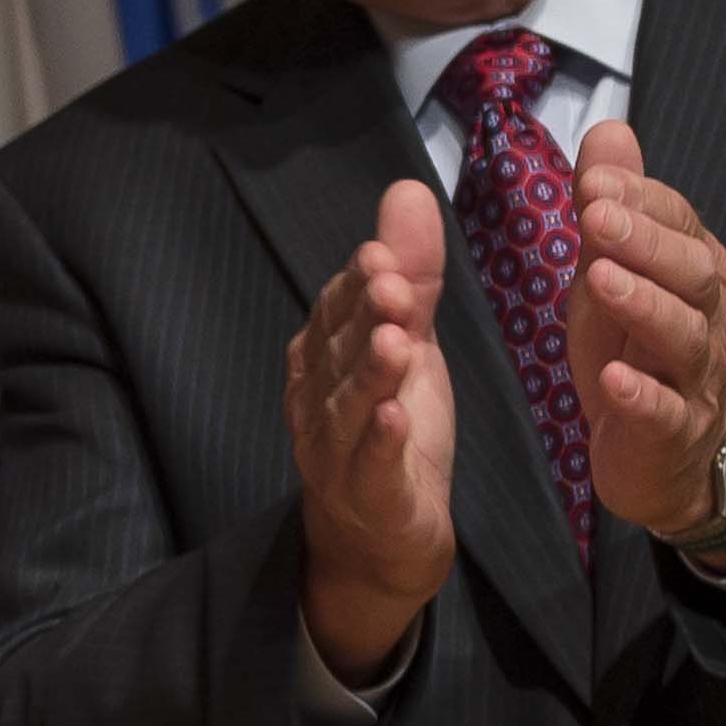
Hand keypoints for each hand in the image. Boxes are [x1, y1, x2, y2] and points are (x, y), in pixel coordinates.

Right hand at [287, 176, 460, 675]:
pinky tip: (396, 418)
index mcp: (322, 356)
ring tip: (396, 344)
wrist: (381, 537)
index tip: (383, 254)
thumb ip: (407, 275)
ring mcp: (334, 452)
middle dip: (362, 318)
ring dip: (369, 375)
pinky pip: (370, 469)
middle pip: (338, 353)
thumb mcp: (408, 345)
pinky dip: (380, 444)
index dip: (357, 284)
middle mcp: (316, 399)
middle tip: (392, 284)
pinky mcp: (367, 497)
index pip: (335, 311)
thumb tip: (408, 189)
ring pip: (349, 408)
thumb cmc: (390, 428)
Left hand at [564, 119, 725, 543]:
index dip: (640, 199)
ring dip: (643, 304)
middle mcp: (706, 317)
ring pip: (683, 336)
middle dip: (645, 240)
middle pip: (691, 271)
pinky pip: (665, 413)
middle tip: (595, 214)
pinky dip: (642, 396)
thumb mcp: (615, 269)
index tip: (594, 180)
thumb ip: (615, 205)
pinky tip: (614, 380)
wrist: (670, 456)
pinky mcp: (674, 433)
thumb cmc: (637, 349)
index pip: (678, 222)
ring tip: (600, 279)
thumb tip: (609, 129)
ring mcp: (696, 377)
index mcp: (694, 271)